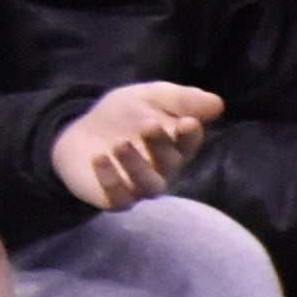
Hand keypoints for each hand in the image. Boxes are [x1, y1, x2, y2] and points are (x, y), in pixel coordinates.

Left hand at [49, 77, 221, 210]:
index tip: (188, 122)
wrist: (79, 134)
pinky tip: (99, 159)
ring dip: (137, 165)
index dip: (190, 135)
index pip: (189, 143)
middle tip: (149, 124)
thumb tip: (217, 103)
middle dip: (161, 144)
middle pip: (170, 163)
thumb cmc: (124, 115)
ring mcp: (138, 186)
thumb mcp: (150, 97)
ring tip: (121, 144)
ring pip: (150, 186)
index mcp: (175, 146)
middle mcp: (161, 170)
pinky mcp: (114, 198)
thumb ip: (181, 99)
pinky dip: (111, 181)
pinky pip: (119, 198)